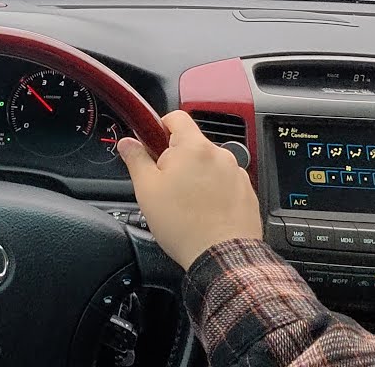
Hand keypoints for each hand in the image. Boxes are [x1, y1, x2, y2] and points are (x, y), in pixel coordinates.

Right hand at [118, 111, 261, 268]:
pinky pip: (225, 182)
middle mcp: (220, 154)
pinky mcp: (246, 192)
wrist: (222, 256)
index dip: (160, 126)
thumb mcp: (147, 190)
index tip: (153, 144)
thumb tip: (127, 143)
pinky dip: (214, 191)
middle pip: (192, 145)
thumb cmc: (183, 224)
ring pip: (209, 165)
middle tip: (165, 185)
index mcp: (194, 148)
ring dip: (197, 176)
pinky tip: (204, 212)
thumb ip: (136, 159)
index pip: (177, 117)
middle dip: (177, 159)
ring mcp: (236, 173)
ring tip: (186, 204)